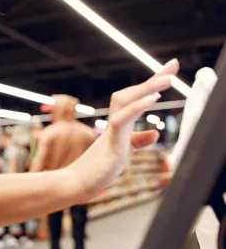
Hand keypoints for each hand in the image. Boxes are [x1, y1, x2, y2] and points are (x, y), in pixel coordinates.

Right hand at [66, 59, 179, 201]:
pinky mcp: (111, 144)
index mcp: (118, 126)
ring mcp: (112, 132)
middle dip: (153, 79)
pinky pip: (122, 120)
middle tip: (173, 65)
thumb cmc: (95, 171)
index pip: (136, 100)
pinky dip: (137, 107)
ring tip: (167, 79)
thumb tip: (155, 133)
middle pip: (132, 94)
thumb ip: (137, 142)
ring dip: (147, 88)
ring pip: (126, 101)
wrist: (74, 184)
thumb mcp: (122, 153)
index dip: (151, 84)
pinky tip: (153, 98)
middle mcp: (115, 124)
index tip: (168, 71)